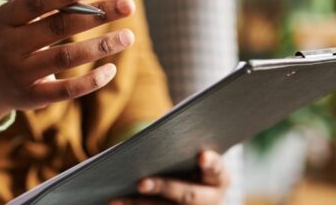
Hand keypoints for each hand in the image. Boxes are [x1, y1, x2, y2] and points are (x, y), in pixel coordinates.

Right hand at [0, 0, 136, 123]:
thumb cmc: (7, 41)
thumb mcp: (14, 19)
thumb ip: (41, 2)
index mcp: (5, 19)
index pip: (37, 1)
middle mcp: (10, 45)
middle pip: (58, 27)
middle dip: (96, 14)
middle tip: (128, 5)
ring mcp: (20, 73)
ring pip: (66, 57)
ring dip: (100, 46)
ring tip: (128, 36)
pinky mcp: (32, 96)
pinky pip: (66, 90)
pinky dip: (91, 81)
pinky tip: (112, 69)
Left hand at [109, 150, 229, 204]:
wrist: (199, 193)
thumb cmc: (191, 165)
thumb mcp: (194, 157)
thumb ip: (181, 149)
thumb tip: (151, 138)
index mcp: (219, 179)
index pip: (216, 169)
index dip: (210, 163)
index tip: (202, 157)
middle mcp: (211, 200)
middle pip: (187, 196)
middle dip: (164, 188)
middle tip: (141, 183)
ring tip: (115, 200)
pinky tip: (115, 204)